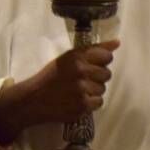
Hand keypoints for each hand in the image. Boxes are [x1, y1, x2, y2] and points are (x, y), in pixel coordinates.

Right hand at [0, 39, 119, 144]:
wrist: (32, 100)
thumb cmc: (51, 77)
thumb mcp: (68, 57)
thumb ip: (94, 49)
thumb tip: (117, 43)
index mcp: (77, 56)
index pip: (107, 56)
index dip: (102, 62)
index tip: (93, 66)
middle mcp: (81, 71)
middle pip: (107, 74)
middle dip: (97, 78)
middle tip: (81, 81)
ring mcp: (82, 89)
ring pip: (102, 89)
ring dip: (93, 91)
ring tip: (77, 92)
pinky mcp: (82, 105)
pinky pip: (99, 102)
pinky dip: (90, 104)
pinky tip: (78, 101)